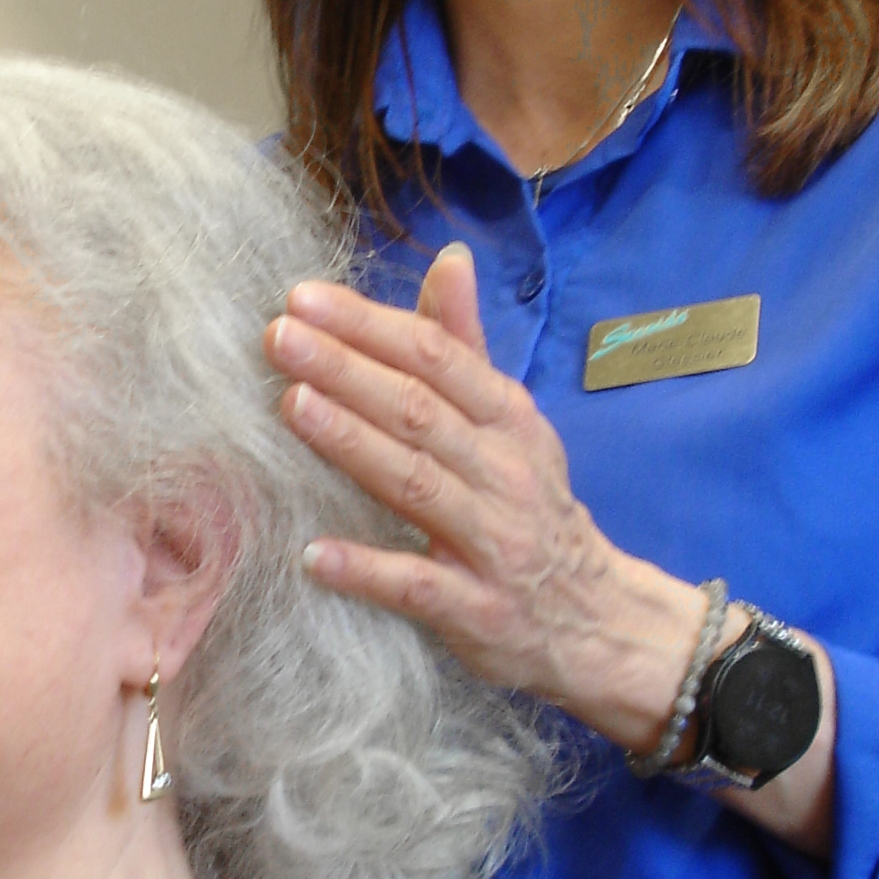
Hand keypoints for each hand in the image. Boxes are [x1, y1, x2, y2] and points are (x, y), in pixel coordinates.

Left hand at [263, 242, 708, 750]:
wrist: (599, 618)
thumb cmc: (533, 507)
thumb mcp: (512, 421)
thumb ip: (467, 345)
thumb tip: (449, 259)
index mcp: (507, 419)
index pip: (434, 356)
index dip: (369, 324)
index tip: (303, 297)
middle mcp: (503, 471)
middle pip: (417, 410)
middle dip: (345, 369)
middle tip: (278, 336)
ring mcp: (492, 543)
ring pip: (416, 484)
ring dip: (352, 443)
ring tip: (291, 407)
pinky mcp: (476, 610)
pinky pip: (417, 586)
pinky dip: (367, 569)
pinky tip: (314, 554)